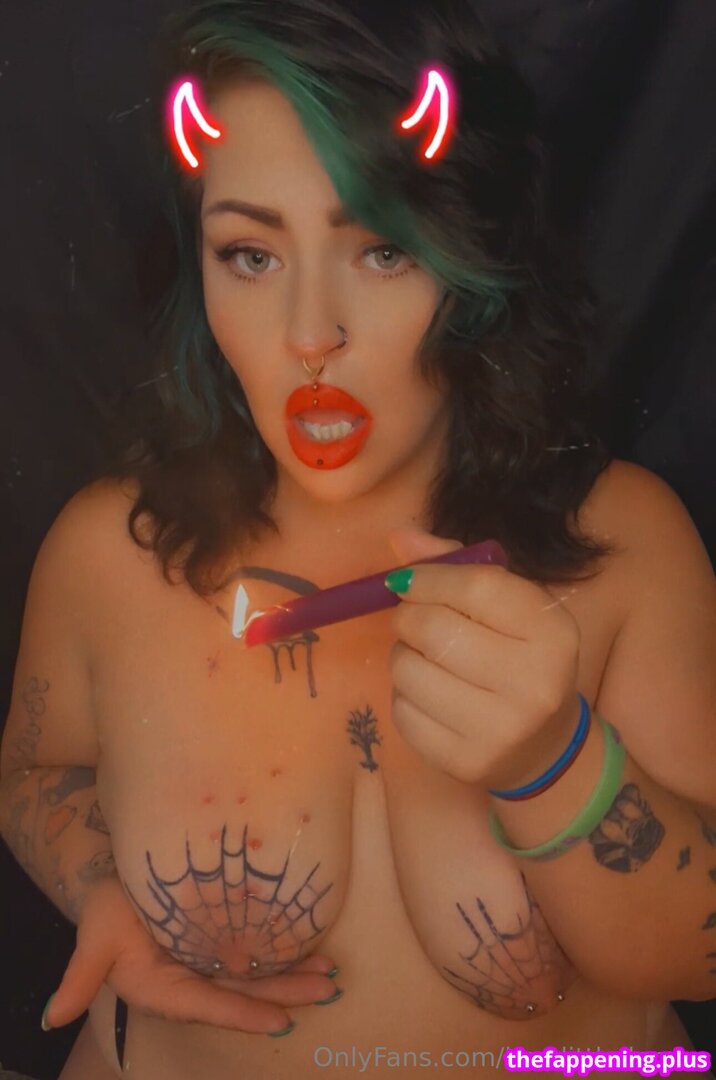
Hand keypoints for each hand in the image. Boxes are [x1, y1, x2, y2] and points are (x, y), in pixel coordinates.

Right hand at [42, 877, 337, 1034]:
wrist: (124, 875)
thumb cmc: (109, 905)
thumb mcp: (95, 934)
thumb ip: (80, 975)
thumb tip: (54, 1016)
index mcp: (164, 989)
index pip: (208, 1006)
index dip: (243, 1014)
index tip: (280, 1021)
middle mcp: (194, 981)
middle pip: (244, 993)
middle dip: (287, 994)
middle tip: (328, 989)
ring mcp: (213, 962)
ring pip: (258, 976)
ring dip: (296, 977)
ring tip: (333, 975)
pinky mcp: (227, 940)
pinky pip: (260, 951)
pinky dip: (288, 952)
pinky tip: (318, 950)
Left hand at [386, 525, 581, 789]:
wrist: (544, 748)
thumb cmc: (521, 659)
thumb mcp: (508, 608)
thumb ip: (458, 566)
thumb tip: (399, 537)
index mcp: (554, 634)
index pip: (477, 587)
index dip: (430, 576)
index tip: (407, 580)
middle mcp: (534, 684)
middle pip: (434, 629)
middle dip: (408, 616)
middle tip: (414, 620)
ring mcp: (499, 730)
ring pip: (408, 669)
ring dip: (403, 656)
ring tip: (426, 660)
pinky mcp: (463, 762)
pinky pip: (401, 711)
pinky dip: (404, 695)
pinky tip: (430, 695)